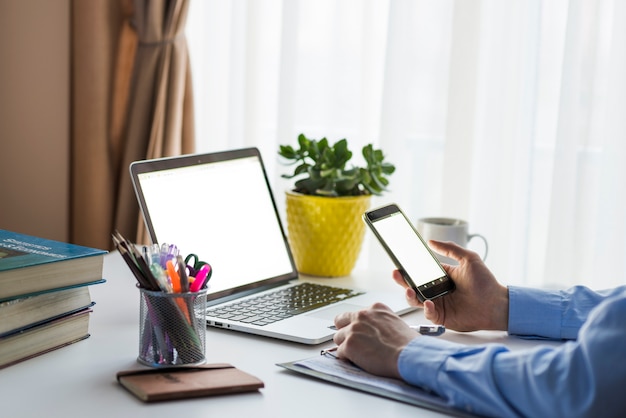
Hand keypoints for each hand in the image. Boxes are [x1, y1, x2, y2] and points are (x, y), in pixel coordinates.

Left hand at [333, 303, 416, 378]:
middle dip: (345, 331)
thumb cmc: (408, 344)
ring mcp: (353, 330)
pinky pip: (340, 352)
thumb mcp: (396, 322)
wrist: (408, 355)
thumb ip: (381, 323)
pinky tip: (358, 361)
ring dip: (346, 346)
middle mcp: (362, 315)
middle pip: (341, 321)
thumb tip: (375, 332)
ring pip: (338, 337)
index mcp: (375, 309)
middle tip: (352, 342)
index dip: (358, 325)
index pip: (357, 314)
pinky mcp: (349, 345)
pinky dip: (347, 358)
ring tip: (357, 355)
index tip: (360, 333)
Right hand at [392, 240, 508, 331]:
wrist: (496, 305)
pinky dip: (426, 309)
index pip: (421, 271)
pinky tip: (429, 303)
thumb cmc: (485, 282)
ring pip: (417, 300)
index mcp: (441, 277)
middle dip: (402, 280)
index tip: (401, 262)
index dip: (410, 268)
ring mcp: (438, 304)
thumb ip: (450, 248)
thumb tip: (431, 241)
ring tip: (409, 290)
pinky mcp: (442, 317)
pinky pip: (428, 314)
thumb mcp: (469, 259)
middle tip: (397, 273)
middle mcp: (437, 291)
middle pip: (414, 286)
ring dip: (410, 295)